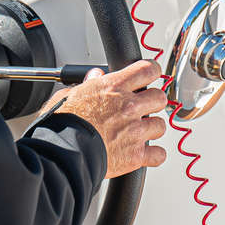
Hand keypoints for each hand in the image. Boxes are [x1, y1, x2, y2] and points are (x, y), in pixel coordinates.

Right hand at [47, 60, 168, 177]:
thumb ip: (87, 84)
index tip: (151, 73)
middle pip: (159, 97)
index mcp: (114, 88)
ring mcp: (135, 131)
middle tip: (146, 106)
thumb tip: (94, 76)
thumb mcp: (70, 95)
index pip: (146, 70)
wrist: (64, 152)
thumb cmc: (63, 125)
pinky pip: (158, 154)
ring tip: (141, 132)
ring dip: (152, 128)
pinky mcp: (136, 155)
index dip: (151, 70)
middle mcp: (129, 107)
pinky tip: (145, 154)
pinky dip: (153, 155)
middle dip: (154, 101)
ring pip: (160, 125)